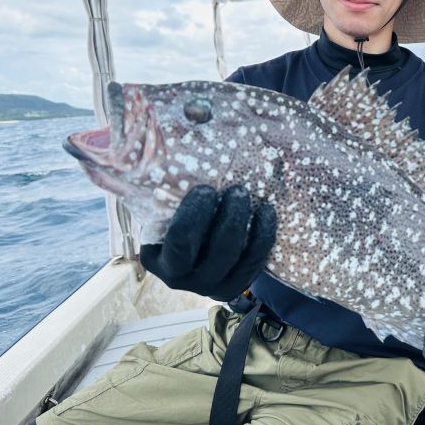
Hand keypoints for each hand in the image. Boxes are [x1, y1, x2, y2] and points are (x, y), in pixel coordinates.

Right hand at [140, 185, 276, 300]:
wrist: (192, 243)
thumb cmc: (173, 214)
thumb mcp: (161, 206)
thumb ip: (164, 186)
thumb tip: (160, 138)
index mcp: (157, 258)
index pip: (179, 240)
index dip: (195, 214)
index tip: (206, 189)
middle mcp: (182, 279)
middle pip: (215, 254)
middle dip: (230, 219)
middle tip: (237, 190)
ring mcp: (211, 286)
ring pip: (237, 258)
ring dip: (248, 224)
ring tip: (249, 196)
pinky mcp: (236, 284)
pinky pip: (255, 262)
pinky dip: (264, 236)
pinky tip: (267, 211)